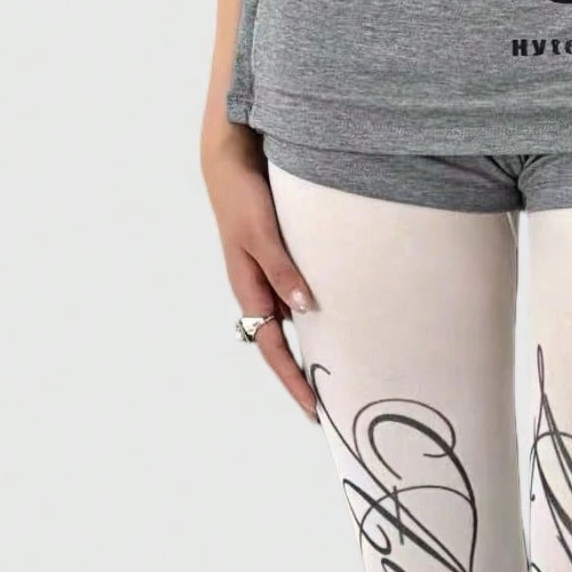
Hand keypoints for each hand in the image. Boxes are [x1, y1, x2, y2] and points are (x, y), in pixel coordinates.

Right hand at [201, 120, 319, 420]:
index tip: (315, 409)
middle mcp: (259, 292)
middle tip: (331, 405)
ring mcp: (269, 279)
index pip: (275, 350)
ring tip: (340, 375)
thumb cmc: (243, 197)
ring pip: (291, 325)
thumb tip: (304, 309)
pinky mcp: (280, 262)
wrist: (231, 162)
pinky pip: (298, 300)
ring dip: (311, 350)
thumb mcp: (262, 234)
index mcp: (250, 292)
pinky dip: (315, 319)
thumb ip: (283, 271)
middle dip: (302, 378)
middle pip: (282, 347)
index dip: (294, 381)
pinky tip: (337, 325)